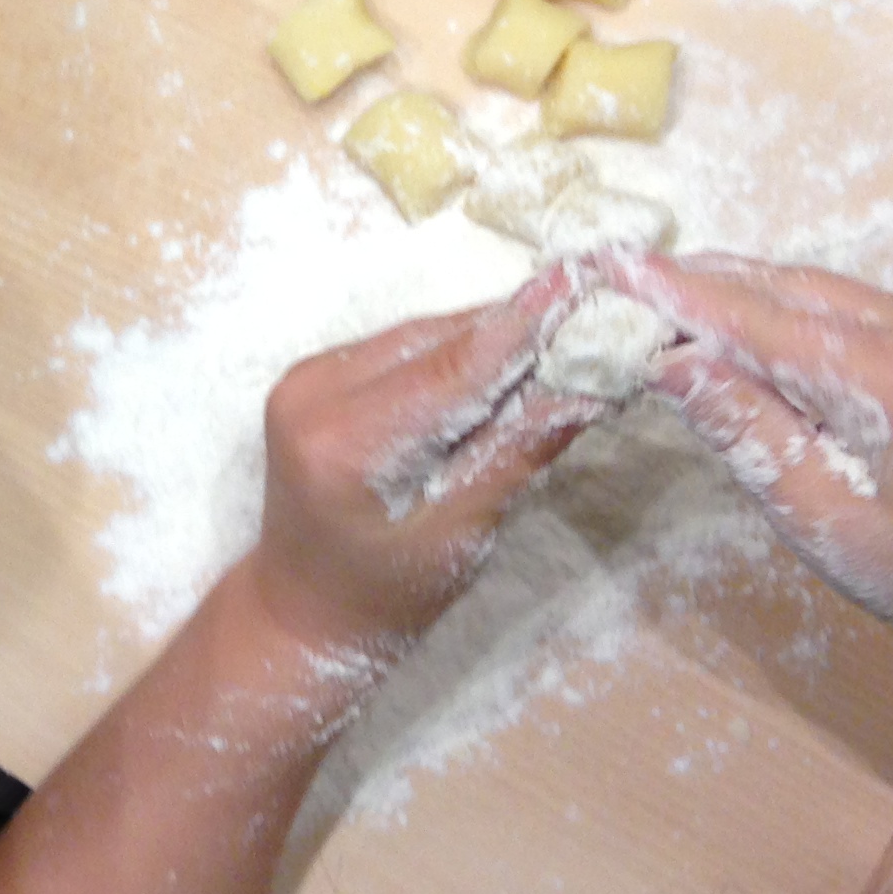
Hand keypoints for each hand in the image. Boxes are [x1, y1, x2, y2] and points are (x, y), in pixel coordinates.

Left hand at [244, 275, 597, 655]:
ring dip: (486, 336)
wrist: (302, 610)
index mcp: (343, 443)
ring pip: (419, 337)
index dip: (522, 325)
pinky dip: (450, 353)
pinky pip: (397, 349)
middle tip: (591, 307)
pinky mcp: (312, 376)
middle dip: (514, 328)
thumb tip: (588, 385)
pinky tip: (500, 356)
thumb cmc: (384, 598)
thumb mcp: (462, 534)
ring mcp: (304, 379)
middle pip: (435, 343)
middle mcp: (312, 394)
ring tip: (559, 327)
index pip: (452, 370)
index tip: (581, 283)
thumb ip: (517, 452)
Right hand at [622, 254, 892, 680]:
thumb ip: (747, 432)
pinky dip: (784, 311)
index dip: (679, 295)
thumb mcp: (821, 518)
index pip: (760, 319)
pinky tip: (740, 324)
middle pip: (787, 288)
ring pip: (815, 290)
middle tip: (621, 277)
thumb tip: (670, 361)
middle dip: (703, 284)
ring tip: (663, 295)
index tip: (611, 268)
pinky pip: (846, 308)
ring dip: (741, 294)